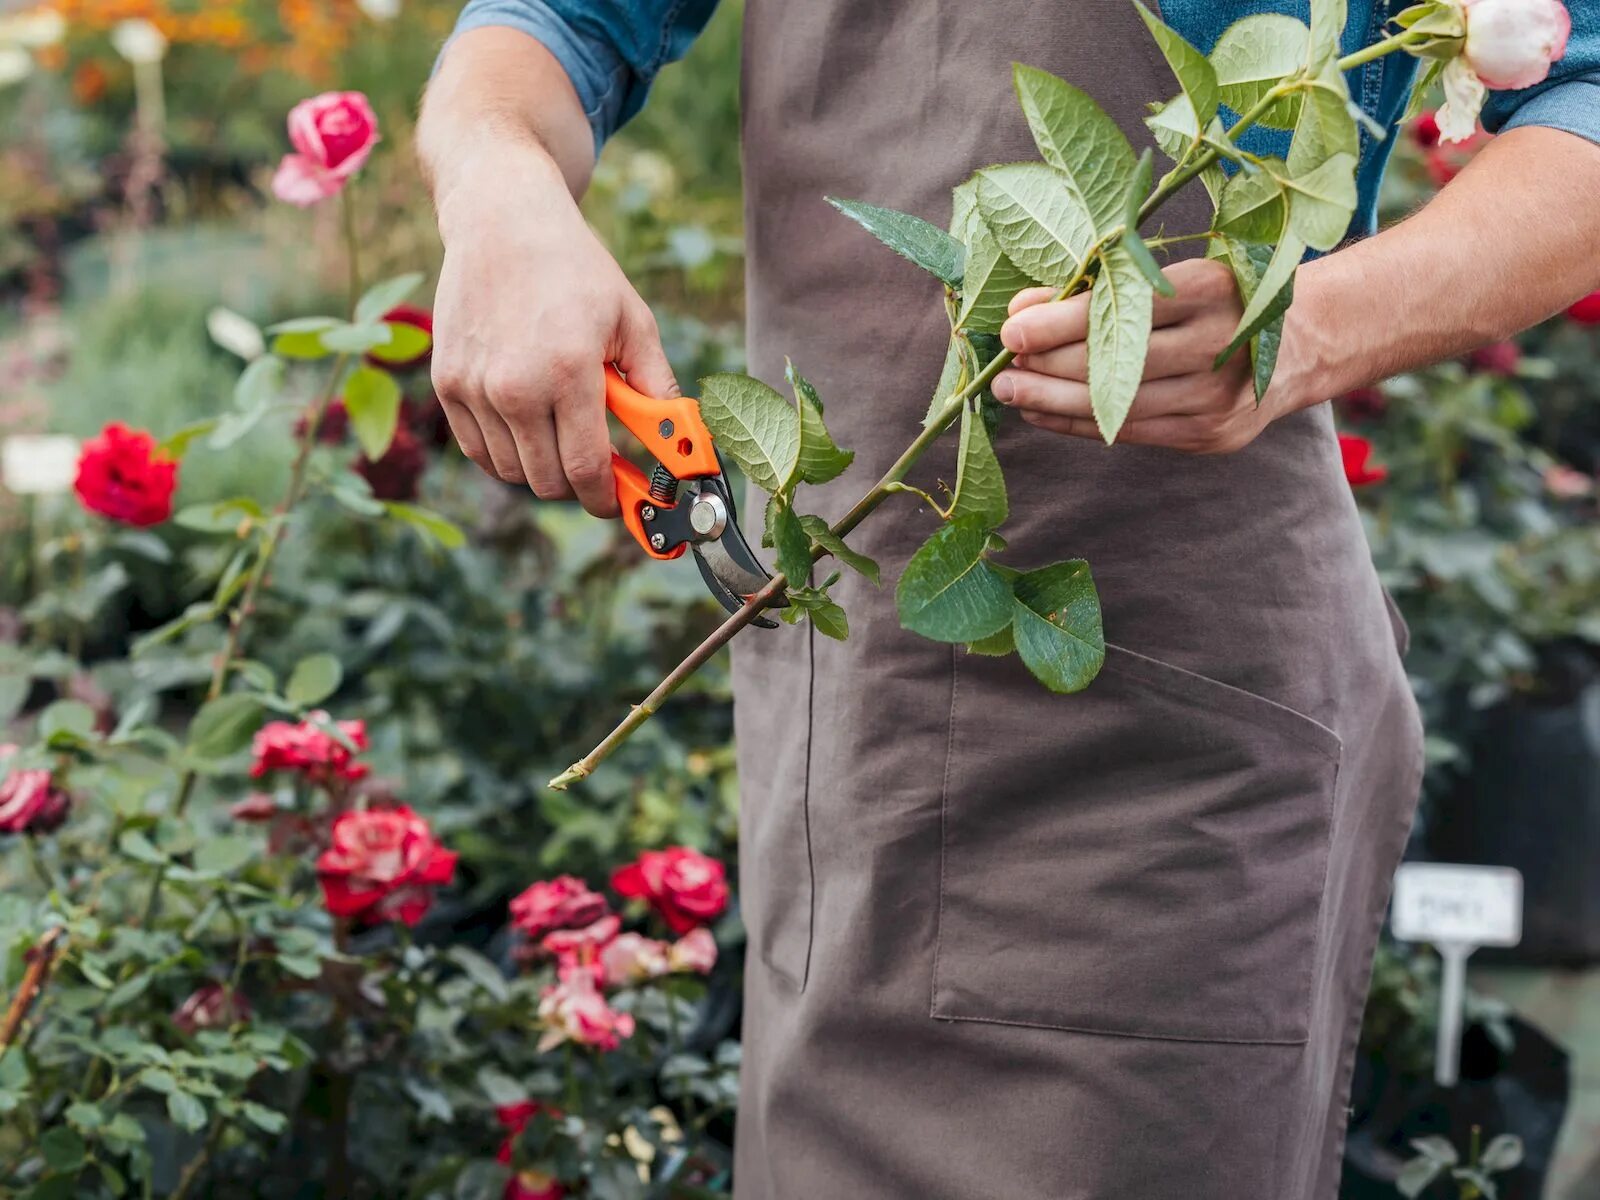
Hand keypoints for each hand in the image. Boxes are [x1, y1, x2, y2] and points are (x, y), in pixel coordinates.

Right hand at [428, 145, 677, 516]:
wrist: (502, 221)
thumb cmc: (576, 269)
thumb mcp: (632, 320)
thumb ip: (656, 387)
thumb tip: (681, 441)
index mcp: (568, 373)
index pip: (585, 471)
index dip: (606, 500)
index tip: (620, 504)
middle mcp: (514, 387)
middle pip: (547, 481)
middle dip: (578, 484)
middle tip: (596, 464)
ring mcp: (474, 388)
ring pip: (511, 471)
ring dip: (540, 465)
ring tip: (560, 427)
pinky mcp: (447, 383)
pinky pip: (478, 450)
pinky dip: (504, 451)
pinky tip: (526, 422)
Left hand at [990, 257, 1300, 452]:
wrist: (1304, 341)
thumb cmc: (1221, 297)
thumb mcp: (1171, 276)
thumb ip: (1100, 289)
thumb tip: (1021, 309)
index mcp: (1213, 290)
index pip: (1123, 309)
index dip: (1061, 323)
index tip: (1011, 329)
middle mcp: (1220, 345)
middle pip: (1116, 363)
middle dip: (1047, 368)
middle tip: (999, 370)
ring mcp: (1218, 397)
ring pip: (1117, 405)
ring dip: (1053, 402)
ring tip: (1010, 393)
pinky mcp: (1211, 435)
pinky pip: (1130, 432)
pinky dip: (1079, 425)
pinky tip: (1043, 415)